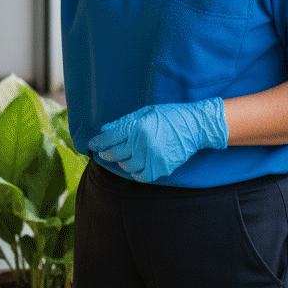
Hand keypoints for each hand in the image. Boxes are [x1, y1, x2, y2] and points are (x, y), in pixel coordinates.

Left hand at [87, 99, 227, 182]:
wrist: (195, 127)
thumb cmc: (170, 115)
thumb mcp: (146, 112)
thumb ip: (125, 121)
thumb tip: (106, 129)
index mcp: (138, 127)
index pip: (110, 137)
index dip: (98, 142)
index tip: (93, 144)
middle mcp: (142, 143)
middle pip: (116, 153)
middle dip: (106, 153)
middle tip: (103, 153)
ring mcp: (152, 158)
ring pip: (127, 166)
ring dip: (121, 163)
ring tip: (121, 158)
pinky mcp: (161, 168)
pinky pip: (141, 176)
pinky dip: (135, 173)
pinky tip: (135, 166)